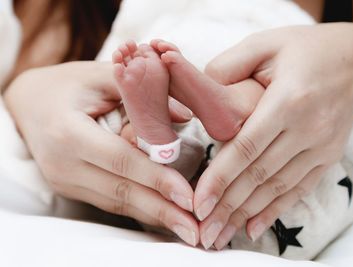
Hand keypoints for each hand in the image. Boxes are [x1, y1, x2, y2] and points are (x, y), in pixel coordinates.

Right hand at [4, 61, 198, 245]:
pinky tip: (162, 216)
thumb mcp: (101, 76)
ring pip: (117, 203)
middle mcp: (64, 164)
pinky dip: (138, 210)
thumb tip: (185, 115)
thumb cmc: (69, 85)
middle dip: (161, 211)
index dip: (156, 179)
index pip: (121, 160)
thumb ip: (141, 92)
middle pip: (121, 192)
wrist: (29, 102)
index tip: (188, 197)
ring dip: (154, 216)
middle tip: (195, 228)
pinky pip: (110, 202)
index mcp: (69, 132)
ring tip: (185, 227)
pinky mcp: (72, 188)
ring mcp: (66, 180)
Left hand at [194, 23, 352, 248]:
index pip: (247, 147)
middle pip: (260, 175)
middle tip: (203, 233)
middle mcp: (309, 129)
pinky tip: (253, 228)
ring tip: (220, 236)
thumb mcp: (265, 43)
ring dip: (246, 214)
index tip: (199, 203)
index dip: (221, 178)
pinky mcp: (328, 157)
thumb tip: (201, 98)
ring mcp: (322, 147)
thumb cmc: (304, 49)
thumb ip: (228, 67)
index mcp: (290, 99)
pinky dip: (275, 211)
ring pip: (277, 188)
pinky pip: (299, 190)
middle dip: (228, 206)